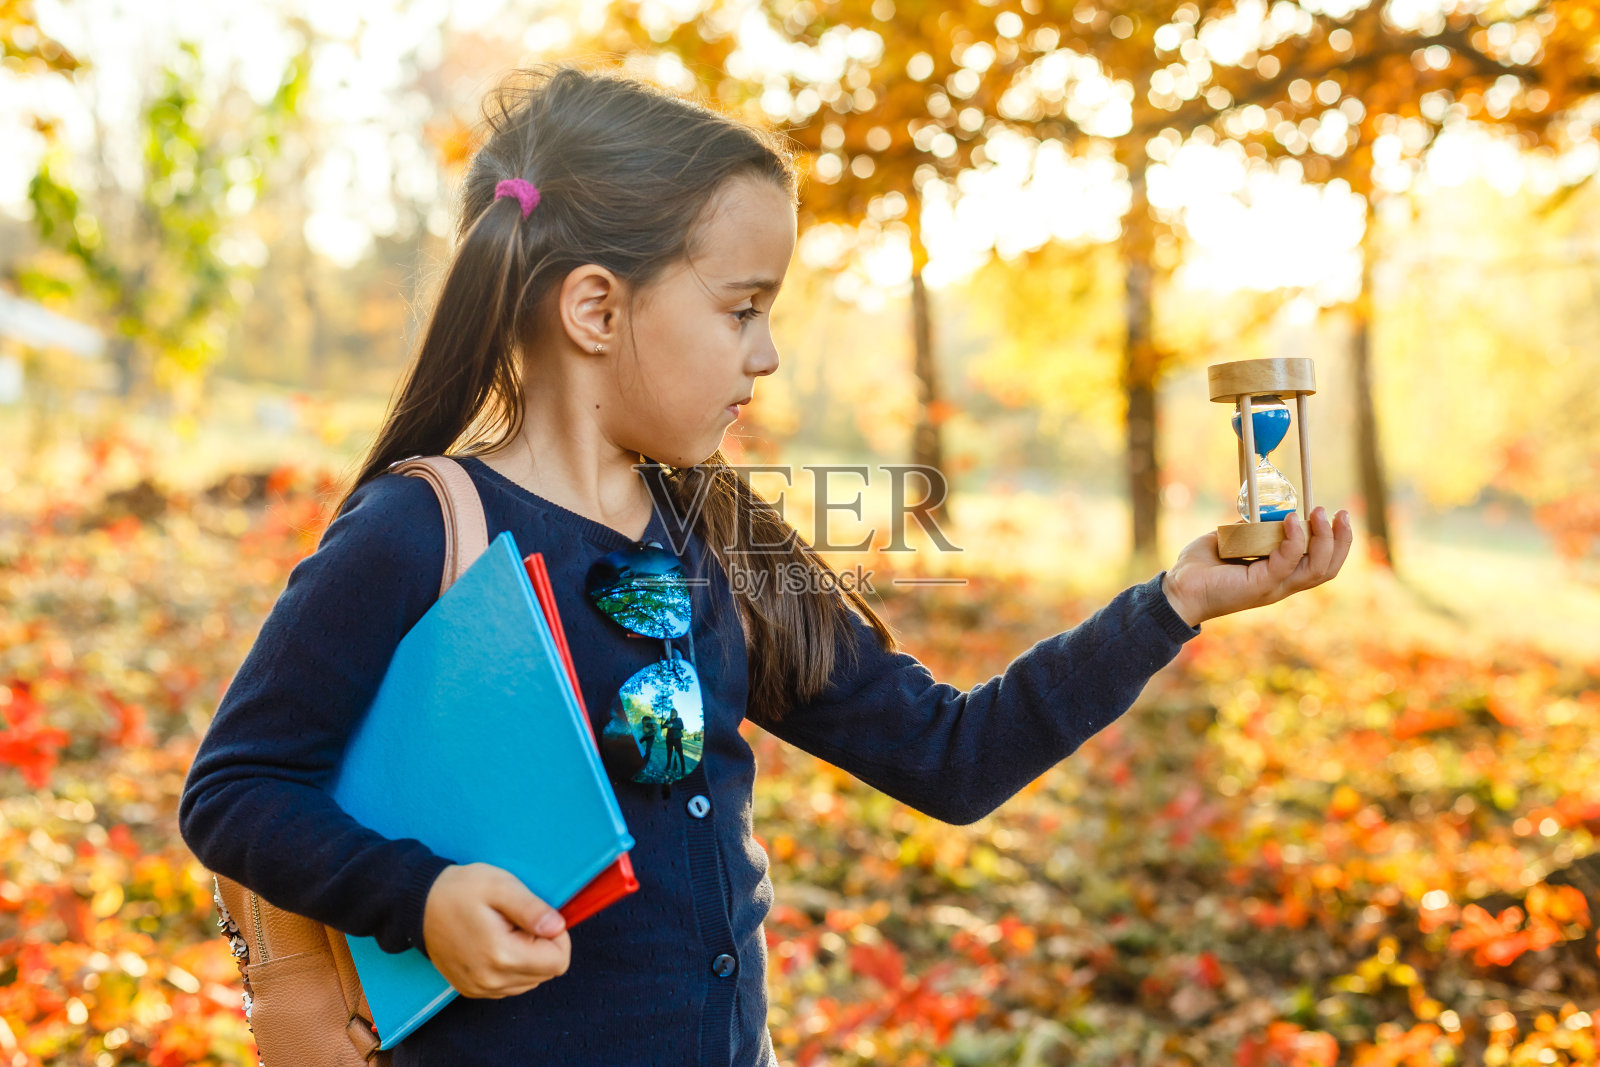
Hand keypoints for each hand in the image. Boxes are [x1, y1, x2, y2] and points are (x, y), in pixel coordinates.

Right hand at [421, 863, 570, 998]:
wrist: (418, 904)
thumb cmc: (460, 890)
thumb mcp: (501, 886)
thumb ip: (532, 908)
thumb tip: (558, 927)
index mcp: (502, 956)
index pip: (559, 962)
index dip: (557, 936)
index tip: (536, 918)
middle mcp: (491, 981)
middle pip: (547, 973)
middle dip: (542, 946)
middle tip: (517, 922)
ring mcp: (480, 989)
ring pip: (530, 981)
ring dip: (528, 957)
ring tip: (504, 931)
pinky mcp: (471, 989)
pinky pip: (510, 986)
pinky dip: (512, 966)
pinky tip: (495, 944)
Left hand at [1161, 507, 1352, 626]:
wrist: (1177, 590)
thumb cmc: (1200, 568)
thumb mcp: (1230, 540)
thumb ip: (1249, 528)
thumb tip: (1259, 513)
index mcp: (1279, 575)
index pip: (1320, 564)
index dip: (1336, 542)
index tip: (1336, 515)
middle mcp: (1281, 584)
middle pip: (1326, 568)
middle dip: (1340, 540)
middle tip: (1340, 513)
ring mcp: (1272, 587)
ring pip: (1315, 569)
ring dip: (1323, 539)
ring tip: (1320, 513)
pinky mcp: (1259, 585)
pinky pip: (1286, 562)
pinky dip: (1293, 540)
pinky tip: (1291, 520)